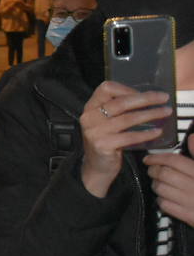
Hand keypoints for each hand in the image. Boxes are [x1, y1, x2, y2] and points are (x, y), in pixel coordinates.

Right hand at [80, 81, 170, 197]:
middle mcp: (89, 117)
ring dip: (150, 114)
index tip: (144, 94)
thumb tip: (146, 97)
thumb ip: (117, 109)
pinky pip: (129, 137)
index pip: (106, 88)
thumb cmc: (106, 141)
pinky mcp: (102, 145)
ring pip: (127, 118)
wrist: (96, 166)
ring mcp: (95, 132)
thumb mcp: (105, 121)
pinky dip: (146, 134)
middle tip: (163, 98)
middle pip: (120, 102)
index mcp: (90, 107)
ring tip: (165, 113)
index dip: (127, 89)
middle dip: (145, 99)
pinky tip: (157, 132)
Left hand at [145, 151, 193, 224]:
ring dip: (156, 184)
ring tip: (158, 183)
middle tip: (152, 170)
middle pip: (164, 174)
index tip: (149, 158)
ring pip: (161, 189)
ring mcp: (193, 202)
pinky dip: (161, 200)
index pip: (175, 161)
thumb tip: (192, 137)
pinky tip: (166, 197)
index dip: (158, 157)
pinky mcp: (190, 216)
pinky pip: (165, 205)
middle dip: (153, 170)